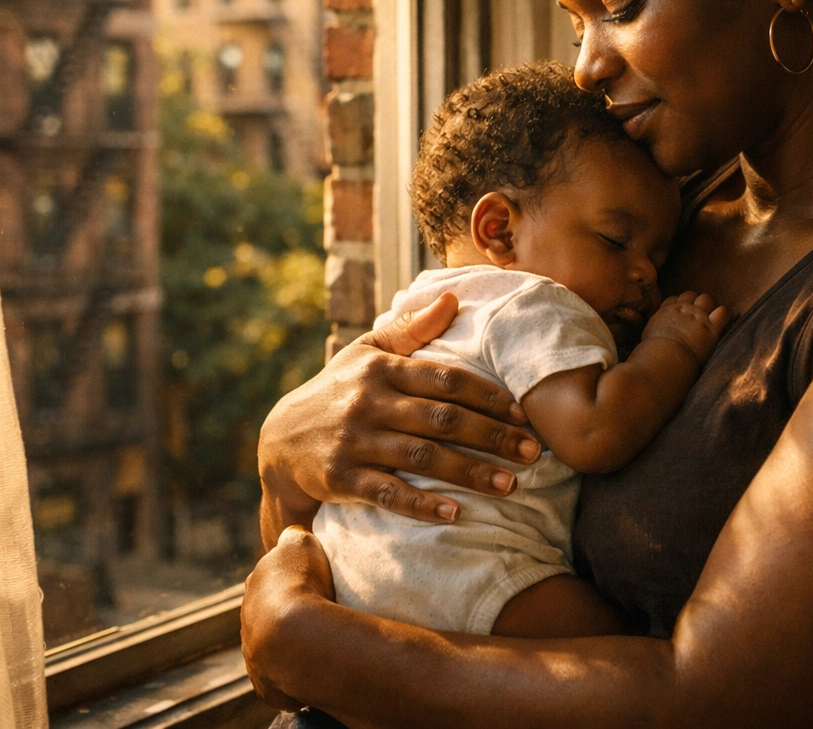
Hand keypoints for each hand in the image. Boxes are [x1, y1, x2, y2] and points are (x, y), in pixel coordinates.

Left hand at [242, 525, 333, 710]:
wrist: (295, 638)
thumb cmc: (302, 585)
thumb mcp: (301, 544)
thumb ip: (293, 537)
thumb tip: (292, 535)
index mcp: (255, 585)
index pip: (270, 578)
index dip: (290, 579)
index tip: (311, 582)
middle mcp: (248, 620)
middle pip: (268, 614)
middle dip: (287, 614)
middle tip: (318, 616)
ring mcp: (254, 655)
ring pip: (273, 648)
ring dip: (291, 647)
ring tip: (319, 647)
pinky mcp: (266, 685)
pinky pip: (282, 681)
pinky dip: (295, 679)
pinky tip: (314, 673)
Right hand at [257, 292, 543, 535]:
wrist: (279, 442)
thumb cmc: (338, 392)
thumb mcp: (366, 354)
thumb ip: (411, 331)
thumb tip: (452, 299)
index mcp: (381, 369)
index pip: (446, 379)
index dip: (489, 396)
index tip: (524, 413)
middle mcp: (369, 402)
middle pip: (442, 419)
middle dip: (493, 436)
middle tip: (533, 453)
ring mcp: (354, 441)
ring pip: (422, 457)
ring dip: (470, 472)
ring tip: (510, 485)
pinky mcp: (340, 478)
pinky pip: (387, 493)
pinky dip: (421, 505)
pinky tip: (455, 513)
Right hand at [640, 291, 729, 364]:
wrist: (664, 358)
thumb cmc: (650, 352)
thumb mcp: (640, 334)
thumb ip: (636, 322)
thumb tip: (622, 315)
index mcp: (665, 311)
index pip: (674, 299)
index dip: (679, 306)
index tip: (680, 317)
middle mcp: (682, 309)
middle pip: (691, 295)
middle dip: (694, 303)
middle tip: (696, 319)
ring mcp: (697, 316)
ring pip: (707, 298)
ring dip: (709, 307)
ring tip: (709, 320)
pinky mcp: (711, 328)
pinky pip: (723, 312)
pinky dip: (723, 316)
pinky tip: (720, 324)